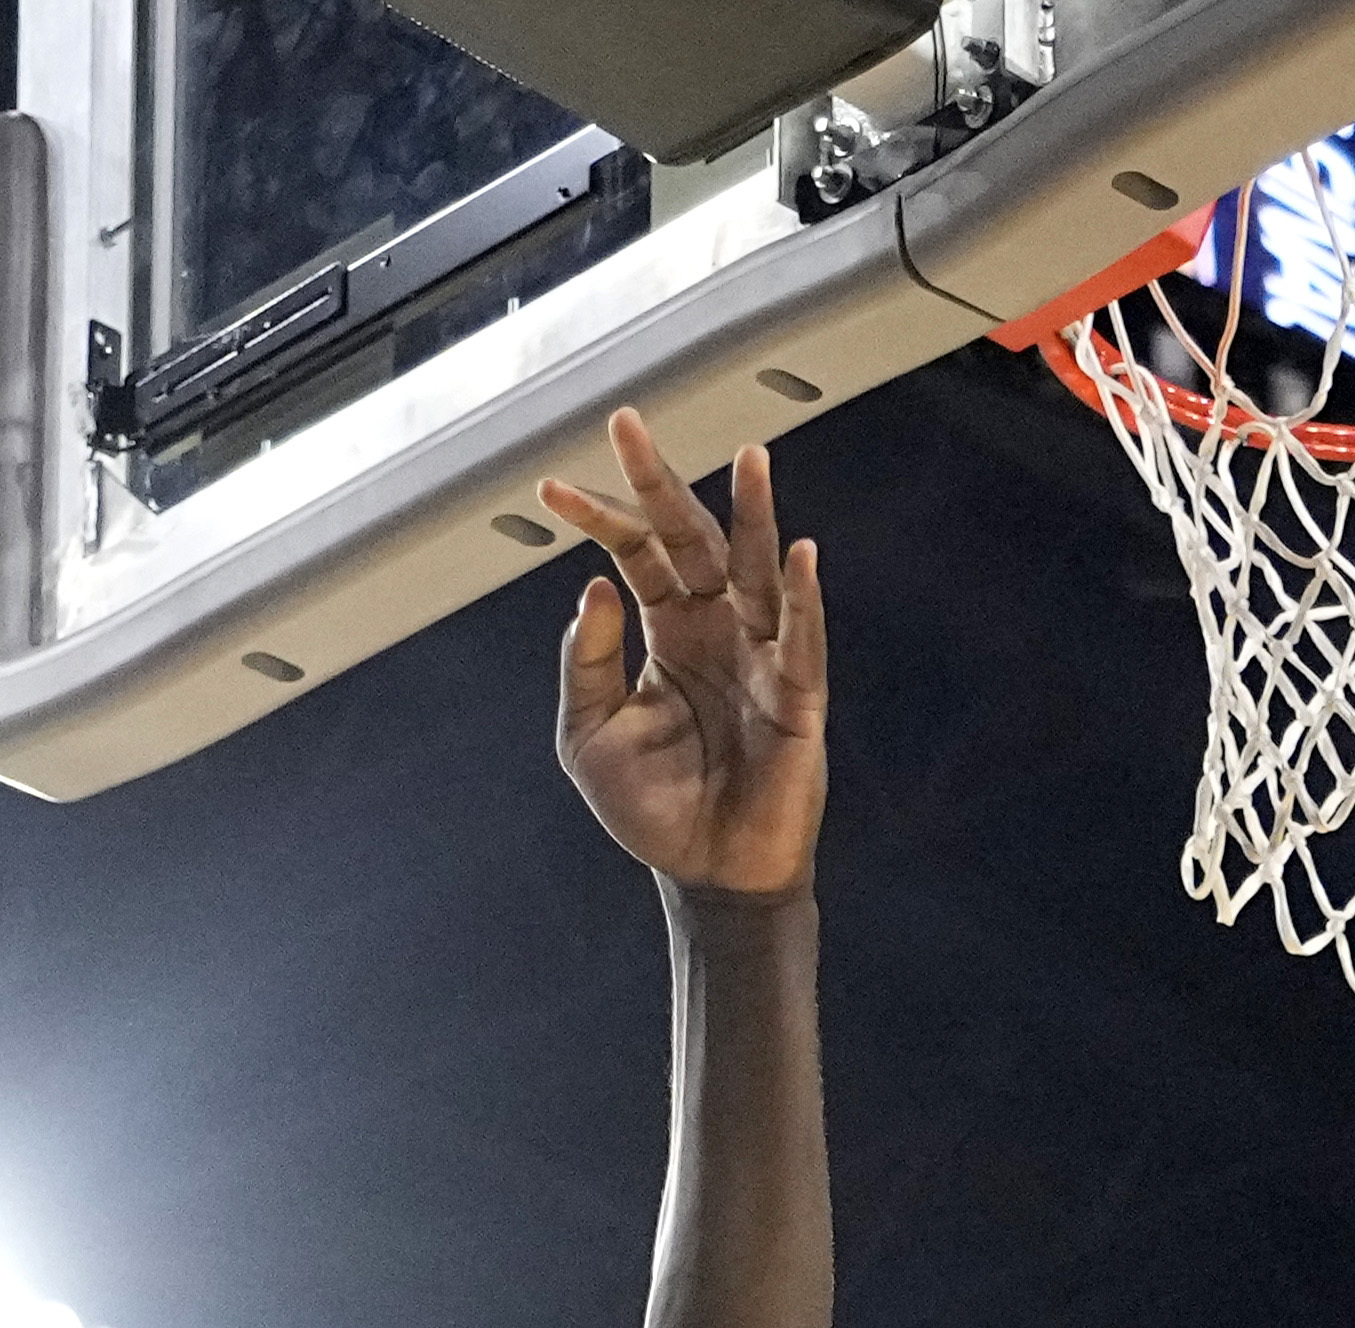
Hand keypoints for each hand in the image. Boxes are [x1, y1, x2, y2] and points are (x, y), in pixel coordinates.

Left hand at [542, 413, 824, 898]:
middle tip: (627, 424)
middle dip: (660, 484)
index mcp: (667, 631)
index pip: (635, 556)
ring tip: (750, 457)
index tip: (551, 489)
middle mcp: (716, 629)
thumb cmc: (654, 808)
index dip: (599, 519)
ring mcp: (760, 656)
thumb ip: (585, 663)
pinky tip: (798, 553)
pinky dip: (803, 598)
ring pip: (756, 570)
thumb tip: (592, 586)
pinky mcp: (797, 697)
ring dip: (754, 514)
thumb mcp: (590, 735)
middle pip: (691, 540)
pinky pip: (802, 639)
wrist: (706, 876)